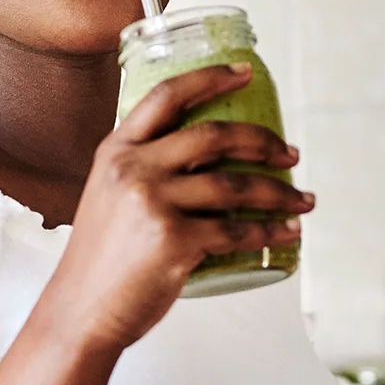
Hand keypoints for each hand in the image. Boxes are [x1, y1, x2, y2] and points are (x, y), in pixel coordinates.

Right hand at [40, 64, 311, 351]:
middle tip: (290, 154)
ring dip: (280, 193)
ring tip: (303, 200)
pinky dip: (269, 231)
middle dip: (263, 142)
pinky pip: (236, 230)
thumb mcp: (111, 196)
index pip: (166, 96)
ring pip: (235, 186)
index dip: (210, 78)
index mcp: (116, 151)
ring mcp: (153, 203)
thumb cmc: (101, 260)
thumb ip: (146, 171)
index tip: (244, 73)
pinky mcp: (173, 241)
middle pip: (214, 136)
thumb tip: (208, 160)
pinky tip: (286, 232)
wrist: (81, 311)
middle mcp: (133, 169)